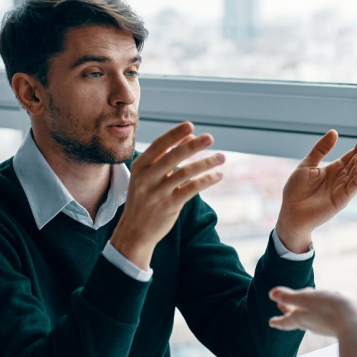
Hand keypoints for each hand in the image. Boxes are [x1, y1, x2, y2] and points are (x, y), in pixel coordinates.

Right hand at [110, 122, 224, 268]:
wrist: (135, 231)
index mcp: (140, 166)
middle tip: (210, 137)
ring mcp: (158, 193)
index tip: (190, 125)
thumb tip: (191, 136)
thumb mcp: (148, 176)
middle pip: (173, 157)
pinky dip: (206, 180)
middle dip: (193, 145)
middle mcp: (147, 178)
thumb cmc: (145, 198)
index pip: (158, 145)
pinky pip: (191, 189)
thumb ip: (167, 156)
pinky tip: (217, 175)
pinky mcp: (170, 206)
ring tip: (221, 157)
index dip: (174, 135)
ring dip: (206, 163)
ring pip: (186, 173)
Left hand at [268, 287, 356, 356]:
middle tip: (282, 307)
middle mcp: (313, 323)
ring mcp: (328, 322)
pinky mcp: (342, 320)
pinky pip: (331, 310)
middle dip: (290, 310)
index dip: (278, 320)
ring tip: (307, 300)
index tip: (271, 322)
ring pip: (314, 313)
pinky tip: (334, 296)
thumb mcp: (305, 300)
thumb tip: (272, 294)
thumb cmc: (330, 311)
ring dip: (308, 306)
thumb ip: (289, 297)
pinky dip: (328, 303)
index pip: (286, 320)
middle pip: (298, 316)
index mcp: (302, 318)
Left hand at [276, 125, 356, 252]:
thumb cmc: (296, 191)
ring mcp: (343, 188)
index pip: (352, 153)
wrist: (290, 213)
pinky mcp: (342, 199)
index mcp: (334, 169)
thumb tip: (335, 132)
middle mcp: (342, 178)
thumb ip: (321, 149)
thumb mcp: (307, 165)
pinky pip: (355, 184)